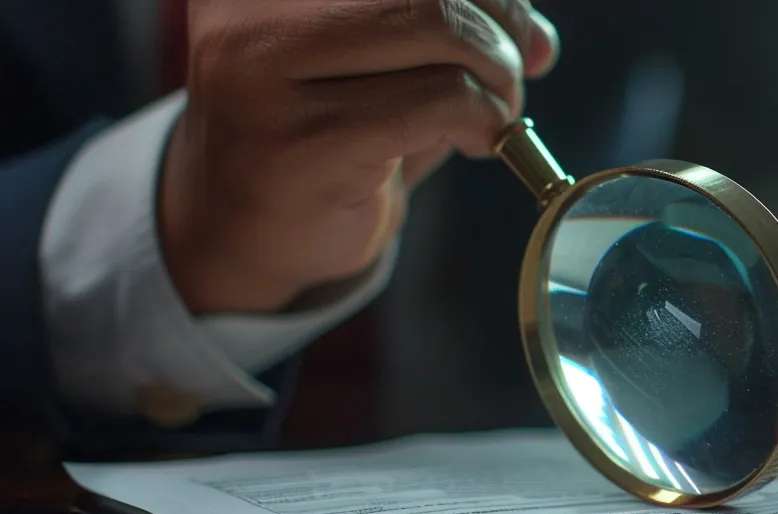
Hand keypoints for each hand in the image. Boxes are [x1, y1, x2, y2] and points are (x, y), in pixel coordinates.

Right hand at [160, 0, 559, 313]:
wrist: (239, 228)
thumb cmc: (325, 130)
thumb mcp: (389, 58)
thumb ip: (457, 25)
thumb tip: (539, 38)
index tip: (517, 26)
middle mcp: (250, 4)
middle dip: (498, 28)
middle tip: (508, 79)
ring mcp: (261, 66)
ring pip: (438, 27)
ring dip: (494, 79)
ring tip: (488, 115)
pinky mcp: (298, 138)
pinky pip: (439, 99)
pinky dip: (483, 120)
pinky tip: (475, 142)